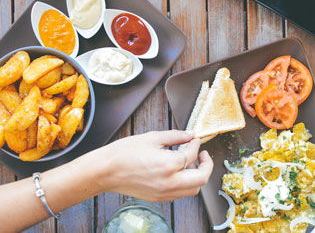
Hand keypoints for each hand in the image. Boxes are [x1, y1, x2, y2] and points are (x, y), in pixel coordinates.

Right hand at [94, 130, 212, 201]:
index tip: (194, 139)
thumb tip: (190, 134)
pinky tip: (178, 172)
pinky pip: (180, 194)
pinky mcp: (158, 198)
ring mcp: (164, 193)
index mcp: (167, 164)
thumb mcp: (152, 138)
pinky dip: (185, 183)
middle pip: (201, 179)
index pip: (191, 155)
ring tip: (191, 163)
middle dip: (207, 165)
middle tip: (203, 154)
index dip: (195, 144)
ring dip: (197, 176)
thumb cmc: (125, 152)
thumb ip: (175, 136)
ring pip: (193, 190)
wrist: (106, 170)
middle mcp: (169, 182)